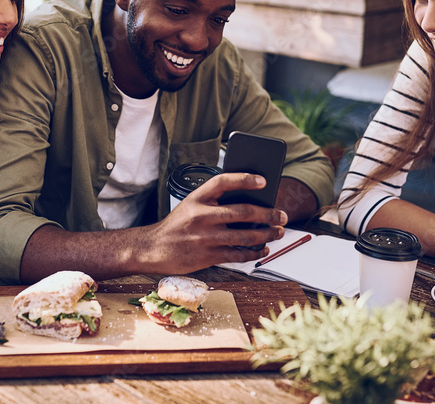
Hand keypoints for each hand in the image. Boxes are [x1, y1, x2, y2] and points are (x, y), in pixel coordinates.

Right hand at [142, 172, 286, 270]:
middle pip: (242, 212)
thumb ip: (214, 202)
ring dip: (266, 234)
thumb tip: (251, 204)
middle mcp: (201, 216)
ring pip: (244, 235)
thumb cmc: (177, 224)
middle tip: (282, 215)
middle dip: (268, 214)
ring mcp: (204, 237)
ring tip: (278, 232)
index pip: (223, 182)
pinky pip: (237, 254)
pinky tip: (263, 249)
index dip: (244, 179)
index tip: (263, 181)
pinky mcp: (207, 256)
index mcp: (197, 198)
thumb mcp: (191, 205)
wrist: (152, 248)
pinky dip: (254, 252)